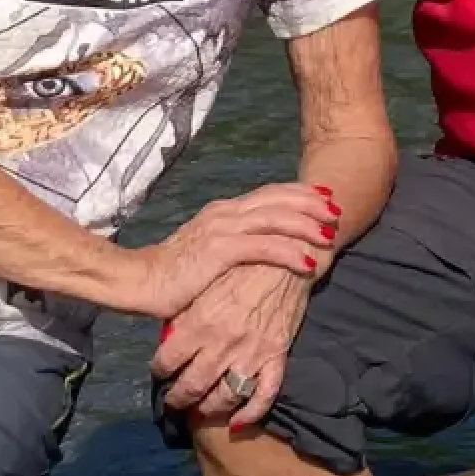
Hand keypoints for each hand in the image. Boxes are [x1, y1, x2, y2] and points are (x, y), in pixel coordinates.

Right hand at [113, 183, 340, 324]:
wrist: (138, 282)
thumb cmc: (173, 274)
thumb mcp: (208, 252)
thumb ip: (233, 243)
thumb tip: (258, 245)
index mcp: (223, 211)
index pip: (269, 194)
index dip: (299, 194)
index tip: (324, 199)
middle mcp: (225, 213)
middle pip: (278, 200)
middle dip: (310, 204)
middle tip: (336, 212)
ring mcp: (221, 229)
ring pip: (276, 219)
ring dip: (307, 225)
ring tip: (330, 235)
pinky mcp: (219, 251)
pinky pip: (264, 247)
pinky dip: (289, 252)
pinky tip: (309, 261)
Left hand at [153, 262, 311, 433]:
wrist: (284, 257)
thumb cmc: (238, 266)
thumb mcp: (203, 285)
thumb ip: (184, 315)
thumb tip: (168, 340)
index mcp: (198, 323)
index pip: (167, 361)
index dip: (159, 371)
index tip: (160, 372)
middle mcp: (221, 344)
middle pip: (192, 386)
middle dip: (178, 399)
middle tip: (174, 402)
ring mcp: (250, 354)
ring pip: (224, 397)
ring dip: (209, 409)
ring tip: (201, 410)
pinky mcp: (276, 357)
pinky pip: (263, 396)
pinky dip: (250, 414)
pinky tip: (238, 423)